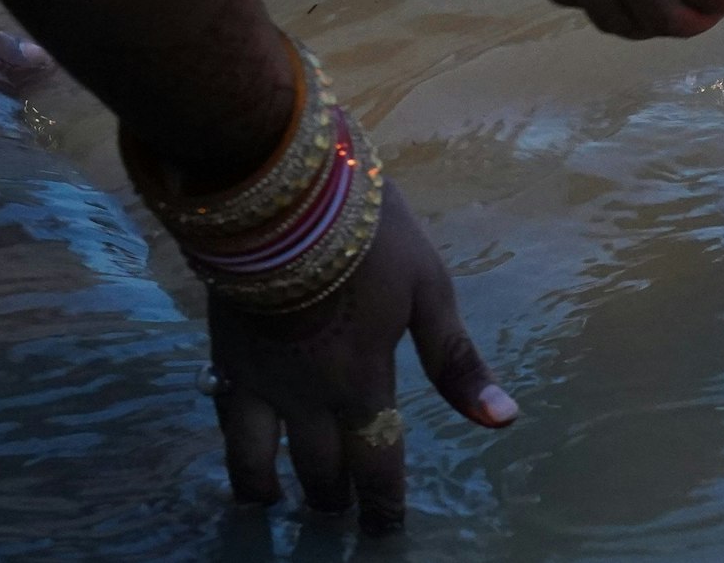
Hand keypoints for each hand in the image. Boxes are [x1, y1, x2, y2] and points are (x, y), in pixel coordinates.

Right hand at [207, 184, 516, 535]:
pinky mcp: (222, 352)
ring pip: (257, 459)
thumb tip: (501, 421)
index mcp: (361, 385)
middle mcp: (304, 397)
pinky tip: (238, 448)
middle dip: (334, 499)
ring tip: (276, 506)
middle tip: (341, 516)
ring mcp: (257, 379)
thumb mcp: (429, 291)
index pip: (376, 465)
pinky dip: (232, 446)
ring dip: (271, 488)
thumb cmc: (369, 236)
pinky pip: (223, 416)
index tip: (385, 532)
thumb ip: (456, 363)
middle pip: (319, 470)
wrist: (279, 194)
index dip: (382, 506)